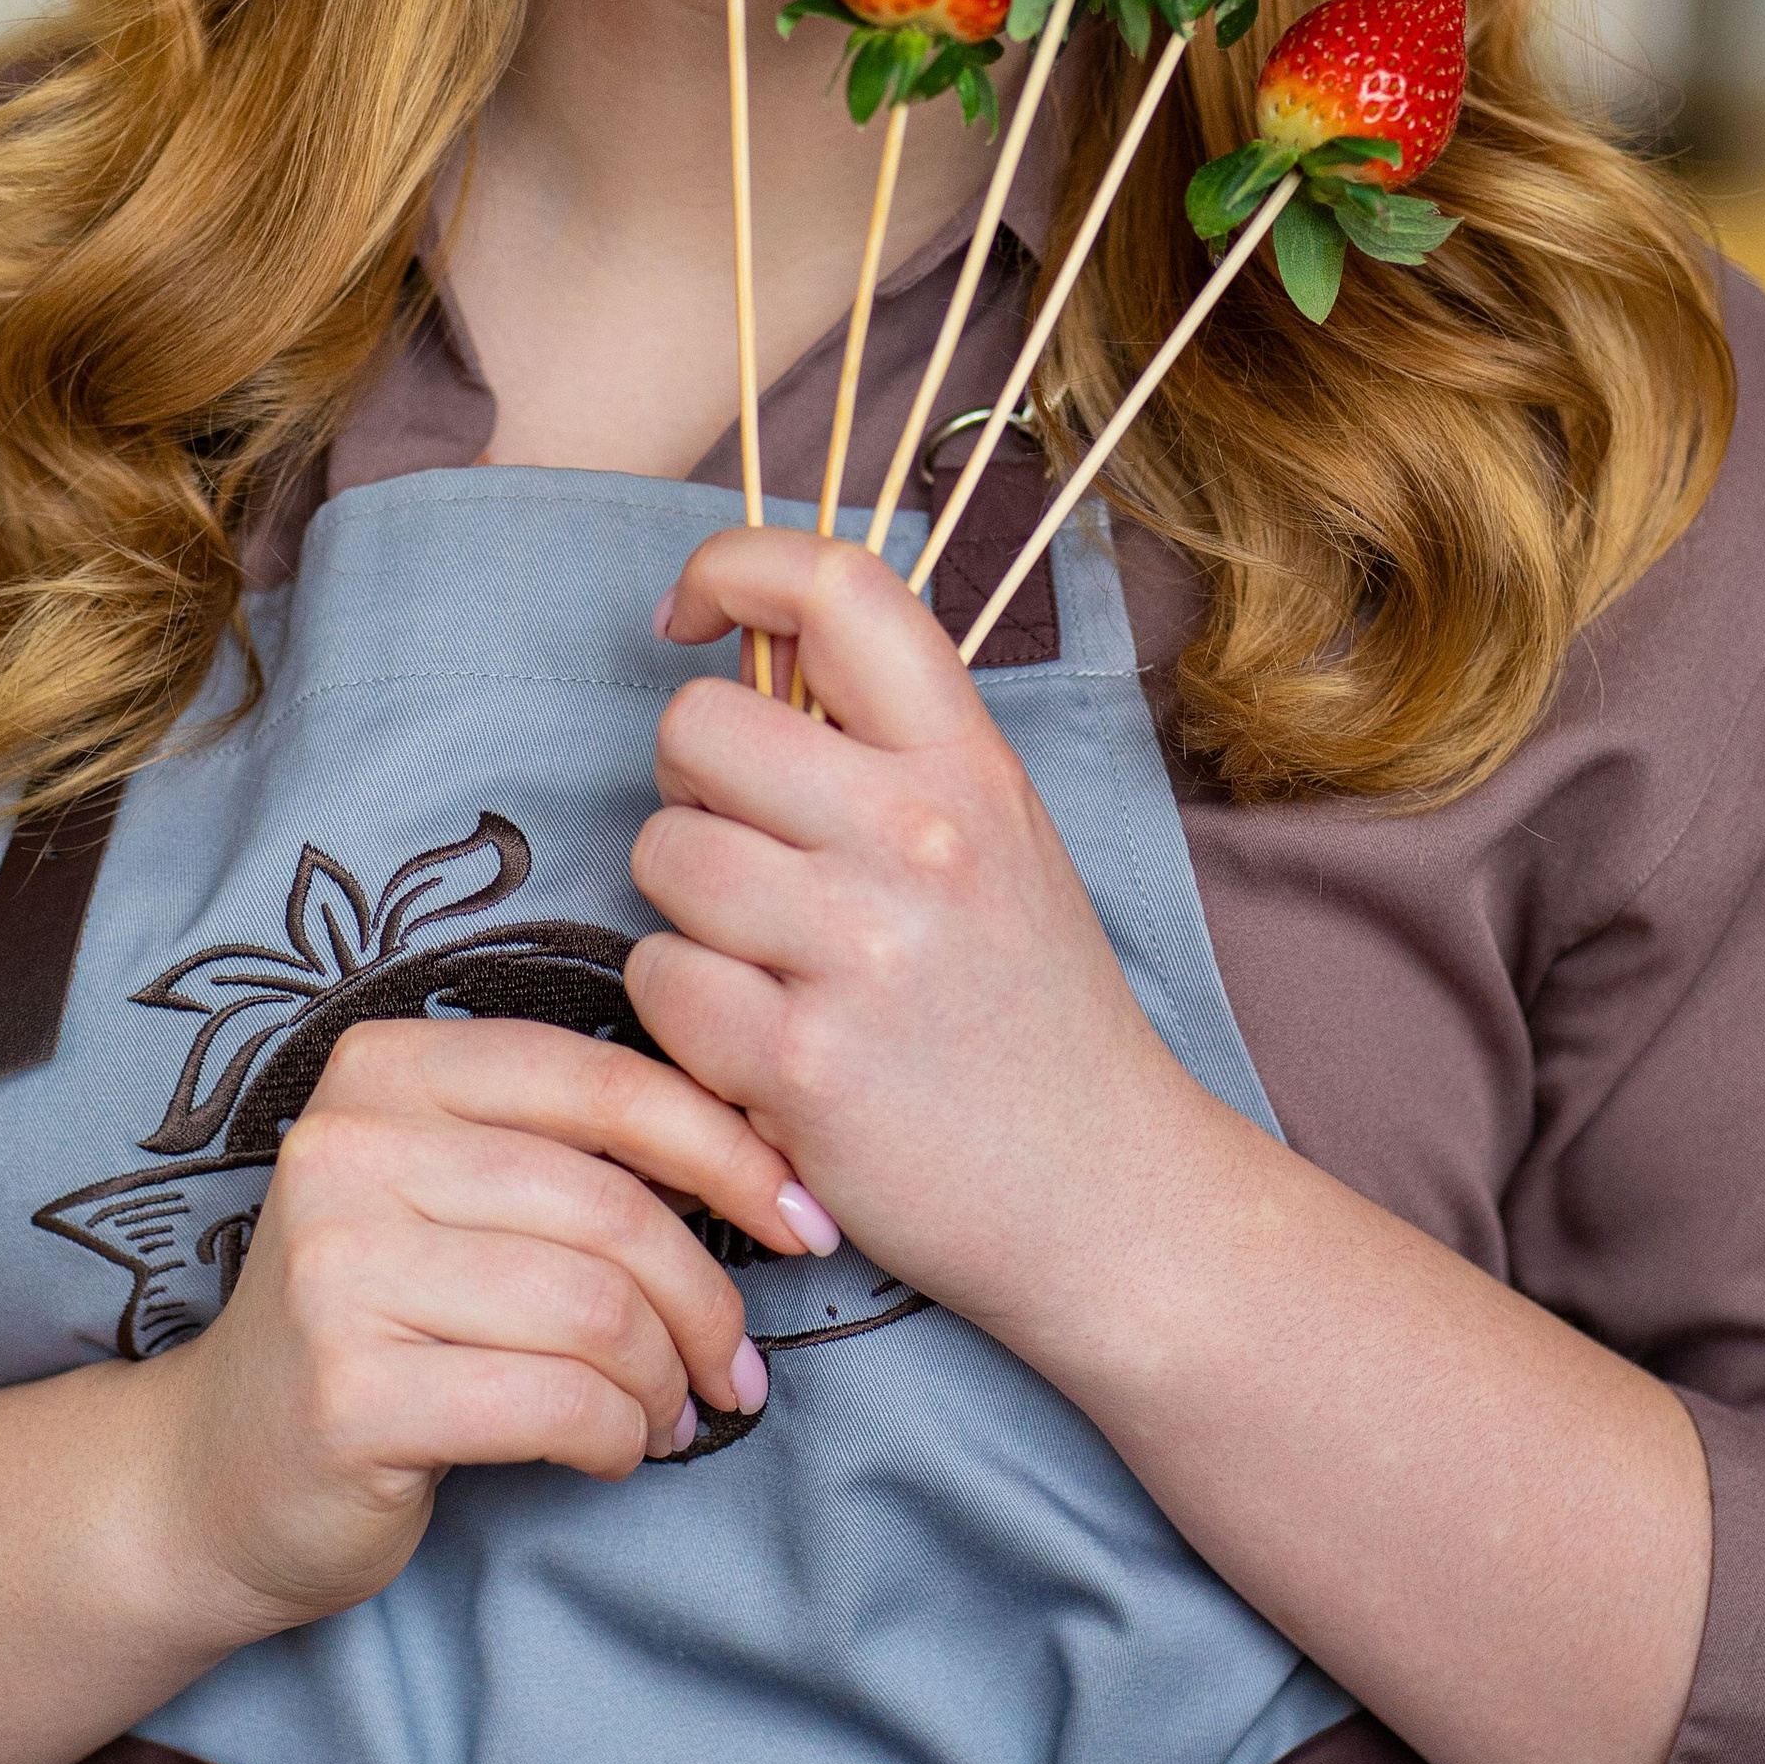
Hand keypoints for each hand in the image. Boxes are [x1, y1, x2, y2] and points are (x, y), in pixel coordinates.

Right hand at [149, 1018, 834, 1634]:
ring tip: (669, 1415)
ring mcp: (337, 1268)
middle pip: (610, 1207)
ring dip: (663, 1381)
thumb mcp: (461, 1195)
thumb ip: (573, 1153)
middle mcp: (348, 1146)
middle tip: (734, 1366)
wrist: (218, 1472)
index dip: (729, 1150)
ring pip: (593, 1309)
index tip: (801, 1220)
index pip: (605, 1081)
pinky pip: (554, 1402)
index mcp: (388, 1067)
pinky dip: (615, 1435)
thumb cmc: (384, 1321)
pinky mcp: (348, 1392)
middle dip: (705, 1300)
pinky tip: (610, 1450)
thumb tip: (773, 1166)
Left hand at [628, 530, 1222, 1354]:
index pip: (834, 585)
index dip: (731, 568)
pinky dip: (687, 1016)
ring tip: (772, 964)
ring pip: (660, 853)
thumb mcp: (998, 834)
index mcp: (969, 761)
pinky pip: (657, 980)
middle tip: (751, 853)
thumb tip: (749, 644)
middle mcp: (921, 834)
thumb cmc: (1031, 1008)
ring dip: (687, 911)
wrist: (1106, 1195)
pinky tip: (763, 1047)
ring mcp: (860, 947)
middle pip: (696, 726)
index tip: (691, 615)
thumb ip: (889, 745)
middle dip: (691, 787)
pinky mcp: (800, 1062)